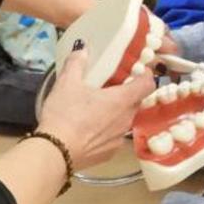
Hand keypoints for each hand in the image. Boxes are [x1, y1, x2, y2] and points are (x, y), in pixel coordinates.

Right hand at [37, 46, 153, 169]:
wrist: (56, 153)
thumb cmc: (65, 115)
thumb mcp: (67, 83)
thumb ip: (77, 64)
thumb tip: (82, 50)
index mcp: (122, 100)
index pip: (147, 84)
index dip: (145, 75)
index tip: (136, 71)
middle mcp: (127, 119)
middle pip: (135, 102)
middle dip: (126, 93)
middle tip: (109, 86)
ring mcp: (119, 139)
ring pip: (124, 120)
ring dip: (115, 112)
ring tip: (95, 108)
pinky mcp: (109, 153)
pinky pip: (113, 137)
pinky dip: (106, 130)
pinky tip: (88, 129)